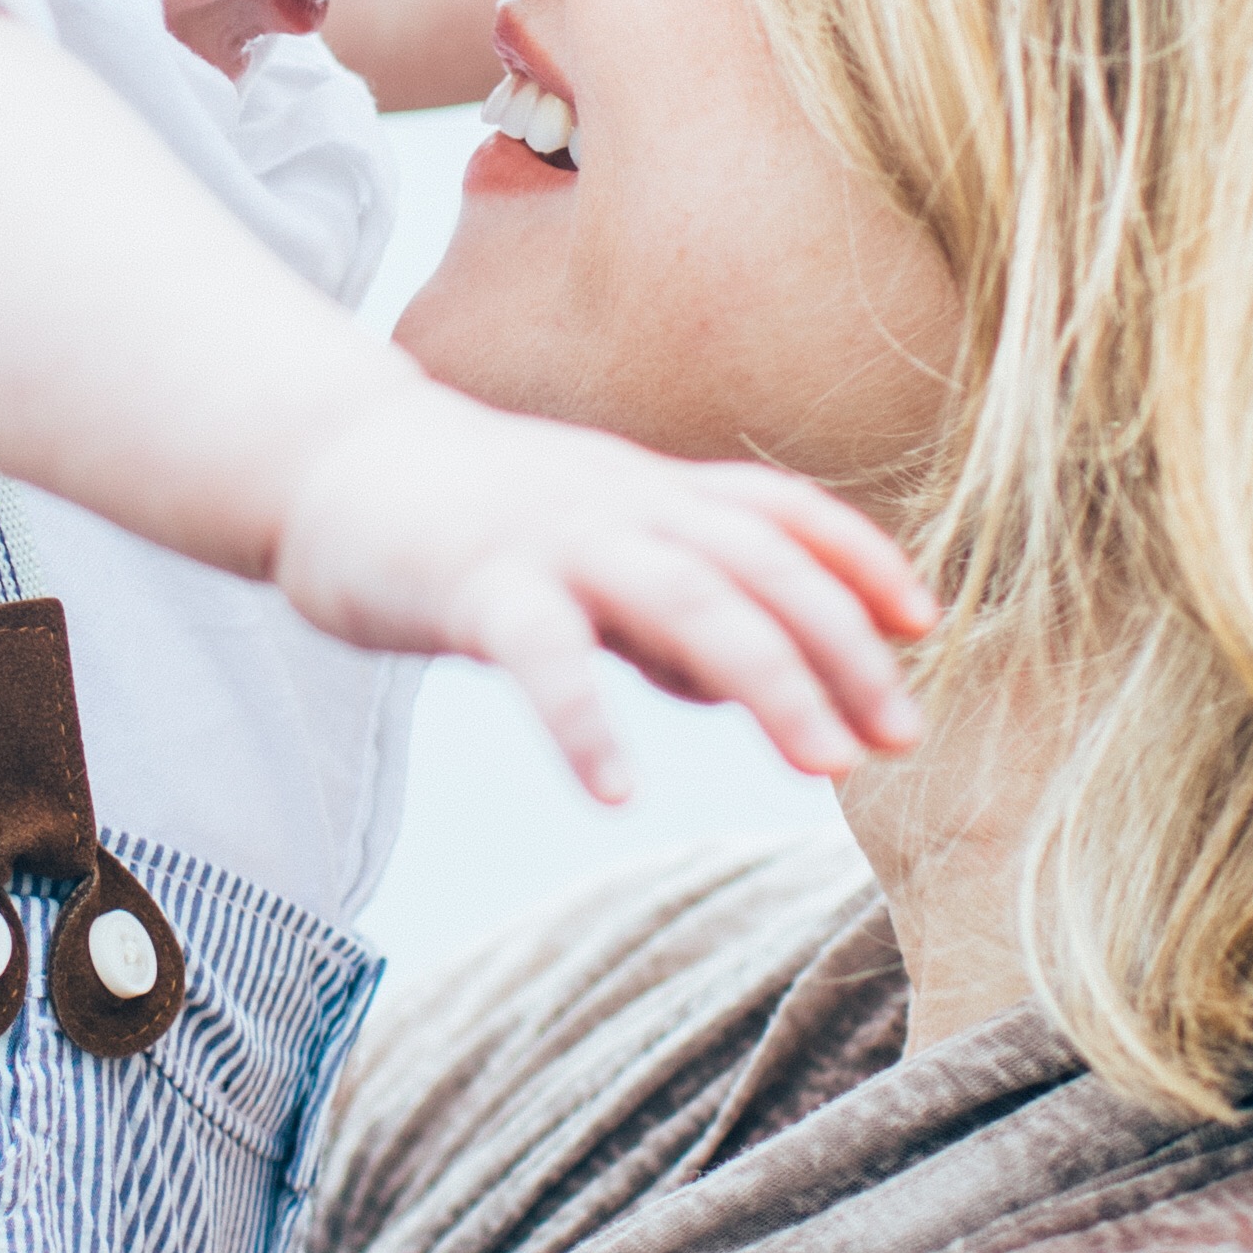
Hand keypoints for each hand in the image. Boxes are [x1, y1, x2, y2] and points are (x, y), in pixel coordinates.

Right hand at [267, 377, 930, 805]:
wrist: (327, 460)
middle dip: (839, 648)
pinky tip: (617, 791)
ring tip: (821, 764)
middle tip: (896, 737)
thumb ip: (659, 614)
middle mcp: (622, 504)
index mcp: (651, 493)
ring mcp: (552, 538)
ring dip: (765, 678)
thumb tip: (731, 688)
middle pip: (758, 564)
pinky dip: (585, 721)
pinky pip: (541, 655)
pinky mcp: (473, 583)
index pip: (780, 510)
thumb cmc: (464, 520)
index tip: (925, 622)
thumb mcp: (583, 553)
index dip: (859, 556)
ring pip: (685, 595)